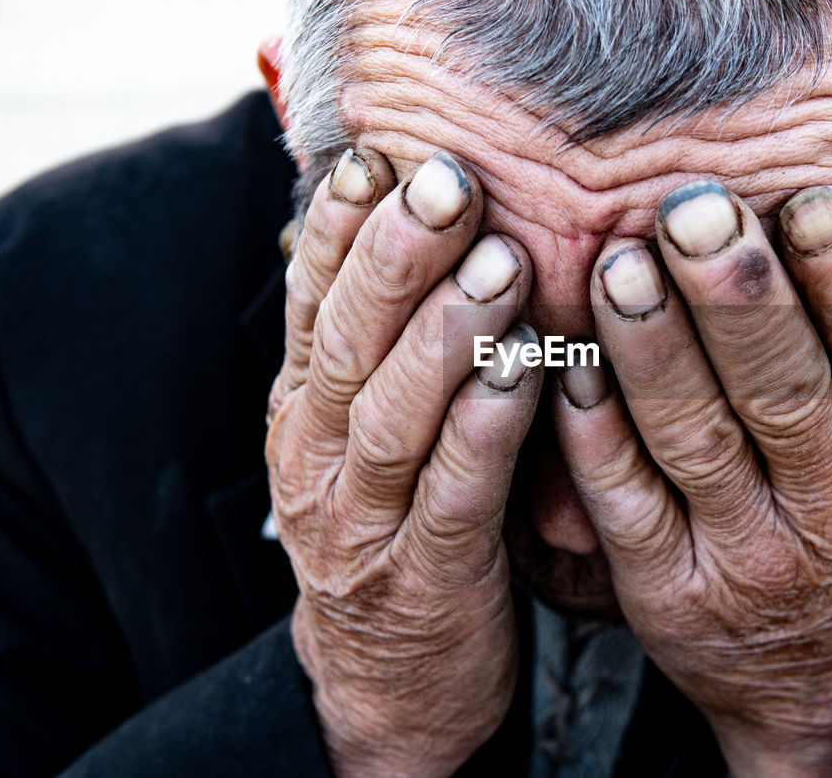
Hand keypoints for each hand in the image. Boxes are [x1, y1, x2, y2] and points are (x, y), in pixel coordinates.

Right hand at [265, 148, 538, 776]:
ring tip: (499, 262)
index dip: (346, 225)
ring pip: (395, 414)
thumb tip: (414, 224)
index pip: (313, 299)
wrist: (386, 680)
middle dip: (396, 255)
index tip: (384, 151)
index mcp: (305, 407)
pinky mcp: (425, 576)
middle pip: (348, 340)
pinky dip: (486, 430)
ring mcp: (364, 519)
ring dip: (447, 333)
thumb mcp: (368, 431)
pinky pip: (455, 495)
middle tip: (447, 180)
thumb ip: (388, 343)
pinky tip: (526, 373)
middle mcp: (318, 455)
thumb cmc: (395, 523)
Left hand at [554, 183, 831, 775]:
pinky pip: (626, 503)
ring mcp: (747, 552)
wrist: (824, 678)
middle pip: (781, 388)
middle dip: (736, 296)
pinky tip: (569, 364)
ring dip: (653, 349)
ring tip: (618, 265)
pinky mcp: (668, 588)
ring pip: (696, 437)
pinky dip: (594, 435)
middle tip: (691, 210)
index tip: (808, 198)